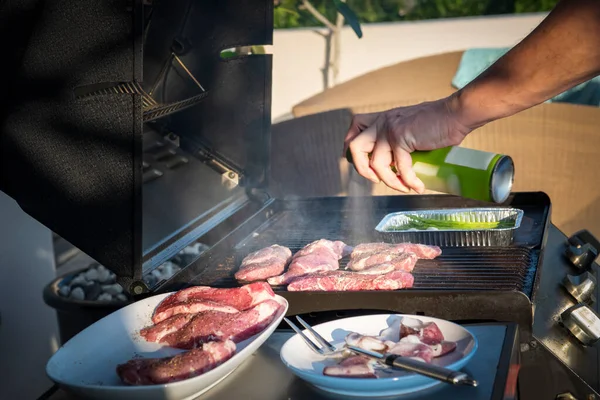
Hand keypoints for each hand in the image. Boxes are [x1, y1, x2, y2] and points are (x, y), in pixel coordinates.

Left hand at [343, 96, 472, 193]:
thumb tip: (393, 163)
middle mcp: (382, 122)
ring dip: (389, 181)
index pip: (355, 127)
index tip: (360, 162)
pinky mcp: (401, 138)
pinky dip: (409, 181)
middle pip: (354, 147)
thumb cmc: (439, 123)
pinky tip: (418, 186)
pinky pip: (399, 167)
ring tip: (403, 187)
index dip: (351, 147)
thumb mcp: (410, 127)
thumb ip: (398, 139)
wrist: (456, 114)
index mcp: (383, 118)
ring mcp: (390, 129)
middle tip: (375, 179)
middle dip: (361, 169)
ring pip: (375, 163)